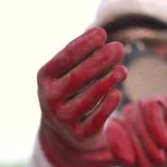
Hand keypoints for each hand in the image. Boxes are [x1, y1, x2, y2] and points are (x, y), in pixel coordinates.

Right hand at [37, 27, 126, 166]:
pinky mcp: (79, 134)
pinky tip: (116, 93)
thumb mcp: (71, 72)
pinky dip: (106, 105)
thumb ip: (88, 57)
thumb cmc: (72, 91)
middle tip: (117, 48)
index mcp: (45, 79)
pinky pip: (96, 119)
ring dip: (106, 82)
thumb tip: (111, 45)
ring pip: (88, 98)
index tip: (101, 33)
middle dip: (98, 61)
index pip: (64, 59)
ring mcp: (63, 119)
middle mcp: (49, 99)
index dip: (83, 45)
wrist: (65, 132)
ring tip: (122, 70)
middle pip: (77, 78)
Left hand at [106, 96, 166, 166]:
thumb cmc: (155, 157)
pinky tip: (163, 142)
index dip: (119, 148)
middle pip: (125, 130)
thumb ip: (125, 159)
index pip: (111, 135)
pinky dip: (157, 128)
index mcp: (115, 128)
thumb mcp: (137, 162)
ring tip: (159, 160)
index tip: (129, 163)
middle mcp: (125, 115)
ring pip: (138, 121)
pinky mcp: (156, 101)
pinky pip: (151, 111)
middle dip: (137, 153)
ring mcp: (139, 106)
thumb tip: (123, 160)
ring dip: (149, 144)